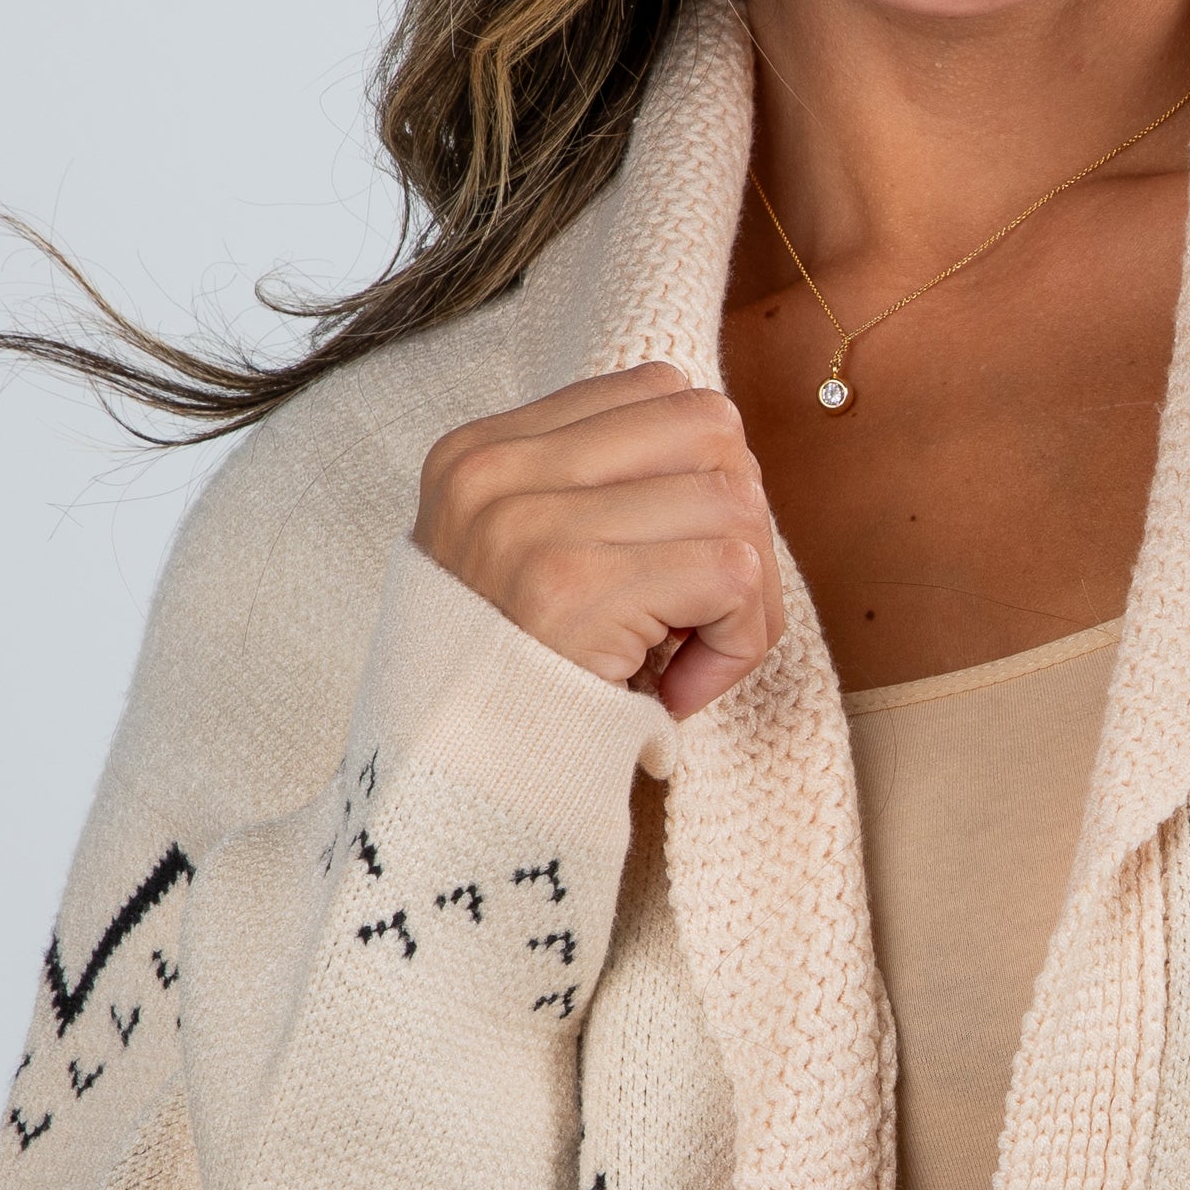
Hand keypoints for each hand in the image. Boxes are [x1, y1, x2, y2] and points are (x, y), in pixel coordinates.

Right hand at [412, 363, 785, 721]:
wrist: (444, 797)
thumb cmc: (509, 689)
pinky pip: (733, 573)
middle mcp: (496, 473)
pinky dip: (738, 641)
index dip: (699, 474)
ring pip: (735, 500)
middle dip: (739, 524)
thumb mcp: (524, 564)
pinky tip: (683, 689)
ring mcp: (530, 525)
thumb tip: (726, 459)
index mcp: (481, 453)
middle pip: (711, 430)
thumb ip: (593, 498)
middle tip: (700, 615)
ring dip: (745, 597)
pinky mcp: (575, 587)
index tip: (671, 561)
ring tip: (687, 660)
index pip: (657, 392)